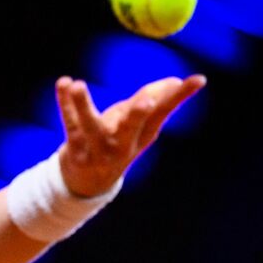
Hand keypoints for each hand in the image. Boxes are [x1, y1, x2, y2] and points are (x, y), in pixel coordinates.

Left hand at [55, 74, 206, 196]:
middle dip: (138, 115)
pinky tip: (63, 82)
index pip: (163, 112)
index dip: (179, 96)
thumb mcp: (138, 127)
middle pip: (130, 128)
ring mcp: (96, 148)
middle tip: (146, 101)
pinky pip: (68, 122)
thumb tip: (174, 81)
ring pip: (89, 125)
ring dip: (83, 105)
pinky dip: (64, 102)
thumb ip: (153, 102)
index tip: (198, 79)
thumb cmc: (118, 142)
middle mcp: (122, 144)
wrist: (88, 183)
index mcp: (143, 135)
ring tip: (78, 85)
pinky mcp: (74, 147)